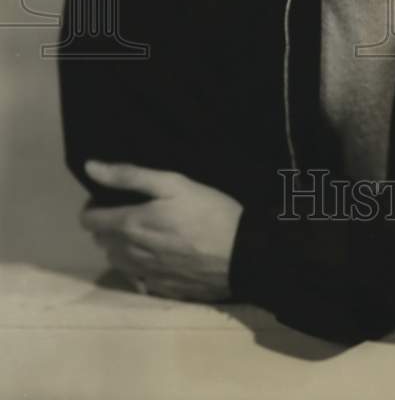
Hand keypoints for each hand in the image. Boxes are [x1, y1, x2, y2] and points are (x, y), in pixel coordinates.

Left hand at [80, 160, 242, 301]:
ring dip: (119, 246)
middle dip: (107, 225)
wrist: (241, 254)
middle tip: (129, 210)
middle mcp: (129, 253)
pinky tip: (156, 256)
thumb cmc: (208, 211)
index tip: (110, 198)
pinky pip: (135, 278)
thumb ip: (130, 176)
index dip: (94, 206)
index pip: (89, 220)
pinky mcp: (161, 289)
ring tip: (142, 232)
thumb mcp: (173, 183)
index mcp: (129, 225)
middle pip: (101, 241)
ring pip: (116, 261)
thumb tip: (91, 168)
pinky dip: (137, 266)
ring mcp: (144, 275)